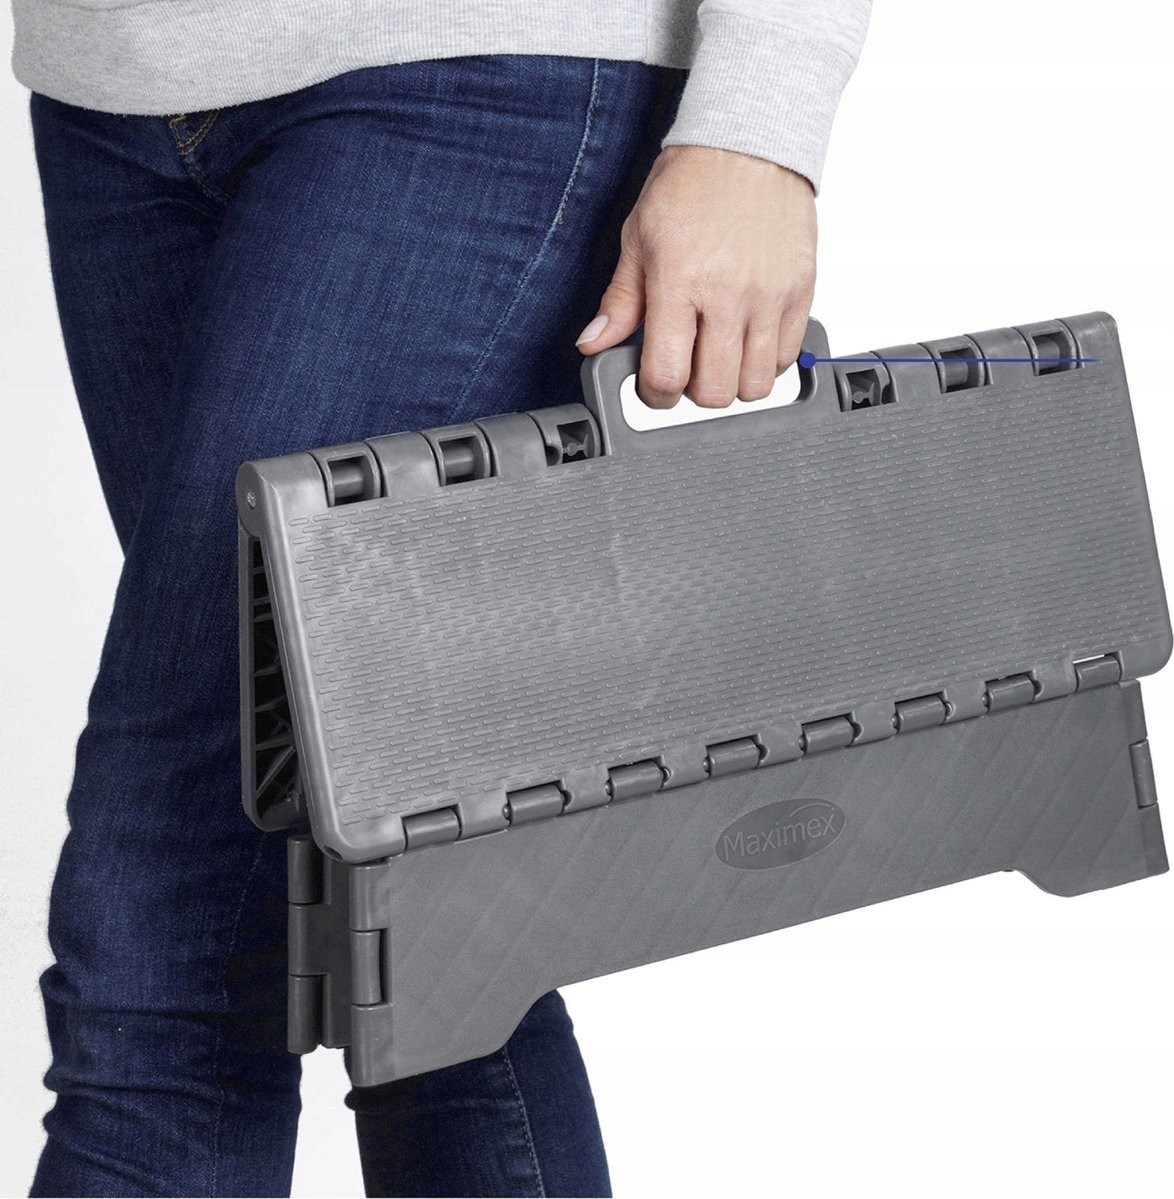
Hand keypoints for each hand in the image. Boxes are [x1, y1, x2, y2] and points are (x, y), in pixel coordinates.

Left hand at [574, 144, 815, 408]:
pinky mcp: (801, 292)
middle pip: (714, 392)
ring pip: (755, 385)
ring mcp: (769, 297)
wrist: (749, 143)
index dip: (655, 394)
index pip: (667, 375)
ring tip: (720, 356)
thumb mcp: (639, 239)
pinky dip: (766, 363)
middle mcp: (727, 295)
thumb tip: (593, 343)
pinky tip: (749, 341)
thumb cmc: (692, 184)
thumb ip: (619, 301)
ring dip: (733, 382)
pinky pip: (787, 357)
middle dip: (694, 391)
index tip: (654, 384)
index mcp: (679, 283)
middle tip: (688, 367)